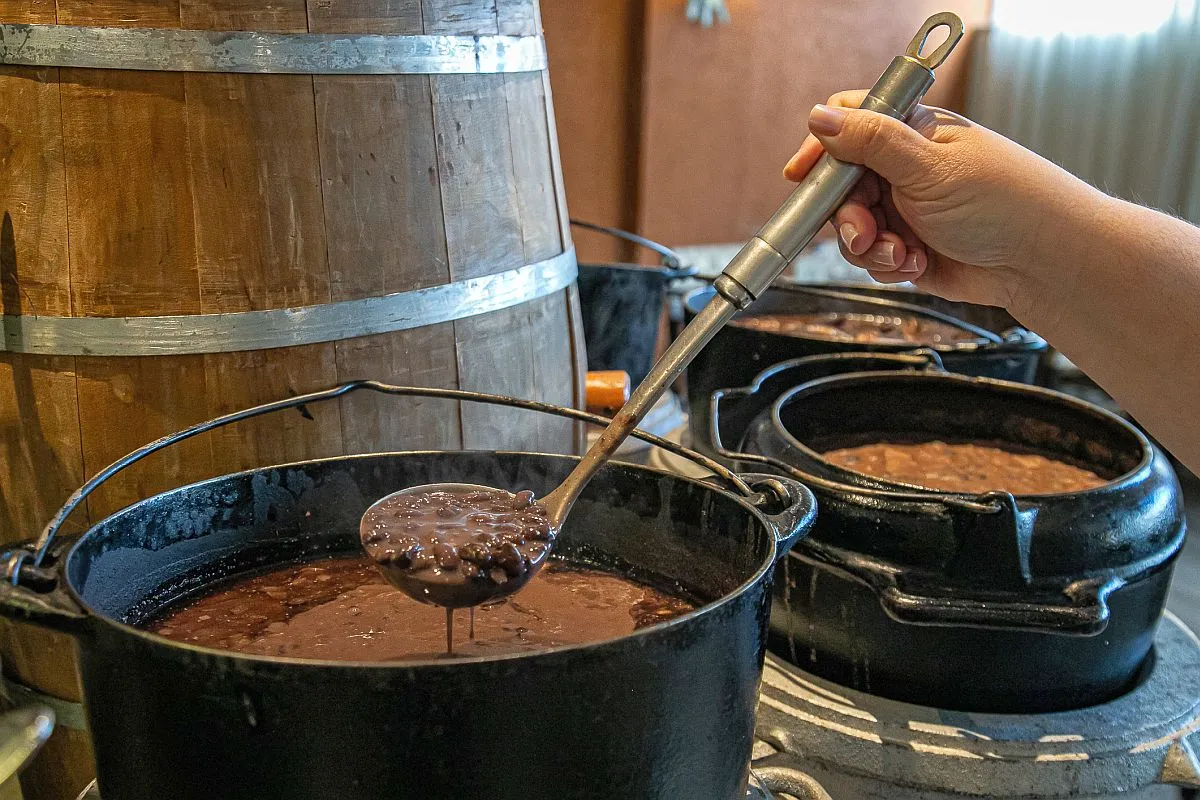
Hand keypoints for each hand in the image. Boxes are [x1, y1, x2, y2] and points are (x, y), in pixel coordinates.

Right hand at [784, 90, 1100, 312]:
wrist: (1040, 261)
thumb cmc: (1003, 201)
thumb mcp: (929, 166)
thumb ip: (871, 141)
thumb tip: (820, 117)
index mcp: (911, 132)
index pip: (849, 125)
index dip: (822, 149)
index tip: (802, 174)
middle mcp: (904, 168)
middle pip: (841, 186)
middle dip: (846, 215)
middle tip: (864, 232)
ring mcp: (905, 209)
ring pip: (852, 228)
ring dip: (870, 247)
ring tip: (903, 253)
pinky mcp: (908, 248)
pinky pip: (872, 258)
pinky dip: (888, 265)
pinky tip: (918, 264)